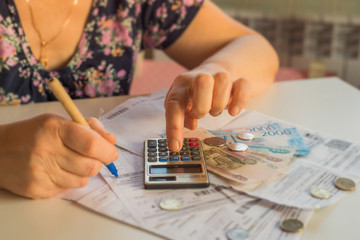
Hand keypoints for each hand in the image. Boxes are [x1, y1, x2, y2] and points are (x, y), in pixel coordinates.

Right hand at [0, 114, 117, 198]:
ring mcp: (40, 172)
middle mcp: (46, 150)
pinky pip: (68, 189)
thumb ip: (89, 128)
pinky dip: (70, 180)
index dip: (107, 150)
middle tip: (92, 157)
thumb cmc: (34, 134)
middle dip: (98, 162)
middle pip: (91, 165)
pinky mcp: (37, 189)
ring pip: (82, 180)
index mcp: (54, 128)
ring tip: (71, 162)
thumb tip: (111, 140)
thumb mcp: (60, 121)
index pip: (91, 143)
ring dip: (83, 172)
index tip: (111, 152)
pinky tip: (57, 170)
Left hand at [165, 64, 251, 151]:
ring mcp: (219, 76)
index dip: (174, 126)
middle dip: (202, 105)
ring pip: (223, 81)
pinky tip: (233, 112)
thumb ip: (183, 116)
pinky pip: (243, 85)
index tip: (176, 147)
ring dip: (219, 103)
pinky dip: (239, 100)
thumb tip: (191, 125)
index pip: (175, 103)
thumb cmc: (195, 93)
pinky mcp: (237, 80)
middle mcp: (200, 76)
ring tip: (214, 111)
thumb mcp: (183, 104)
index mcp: (181, 85)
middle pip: (203, 81)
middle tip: (201, 116)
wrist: (214, 71)